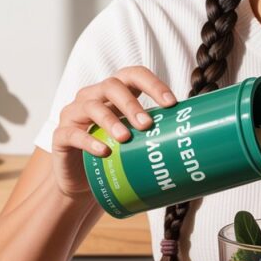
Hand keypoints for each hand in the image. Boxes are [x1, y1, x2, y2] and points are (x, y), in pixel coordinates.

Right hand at [51, 66, 176, 197]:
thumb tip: (199, 144)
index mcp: (114, 94)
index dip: (153, 84)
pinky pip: (73, 134)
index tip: (172, 103)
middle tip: (147, 124)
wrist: (82, 185)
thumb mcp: (137, 143)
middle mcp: (93, 97)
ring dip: (111, 121)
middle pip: (112, 85)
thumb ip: (156, 135)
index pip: (133, 75)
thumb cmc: (115, 159)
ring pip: (91, 106)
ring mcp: (74, 115)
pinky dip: (90, 142)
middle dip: (132, 104)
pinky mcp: (60, 136)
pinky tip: (104, 152)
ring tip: (126, 138)